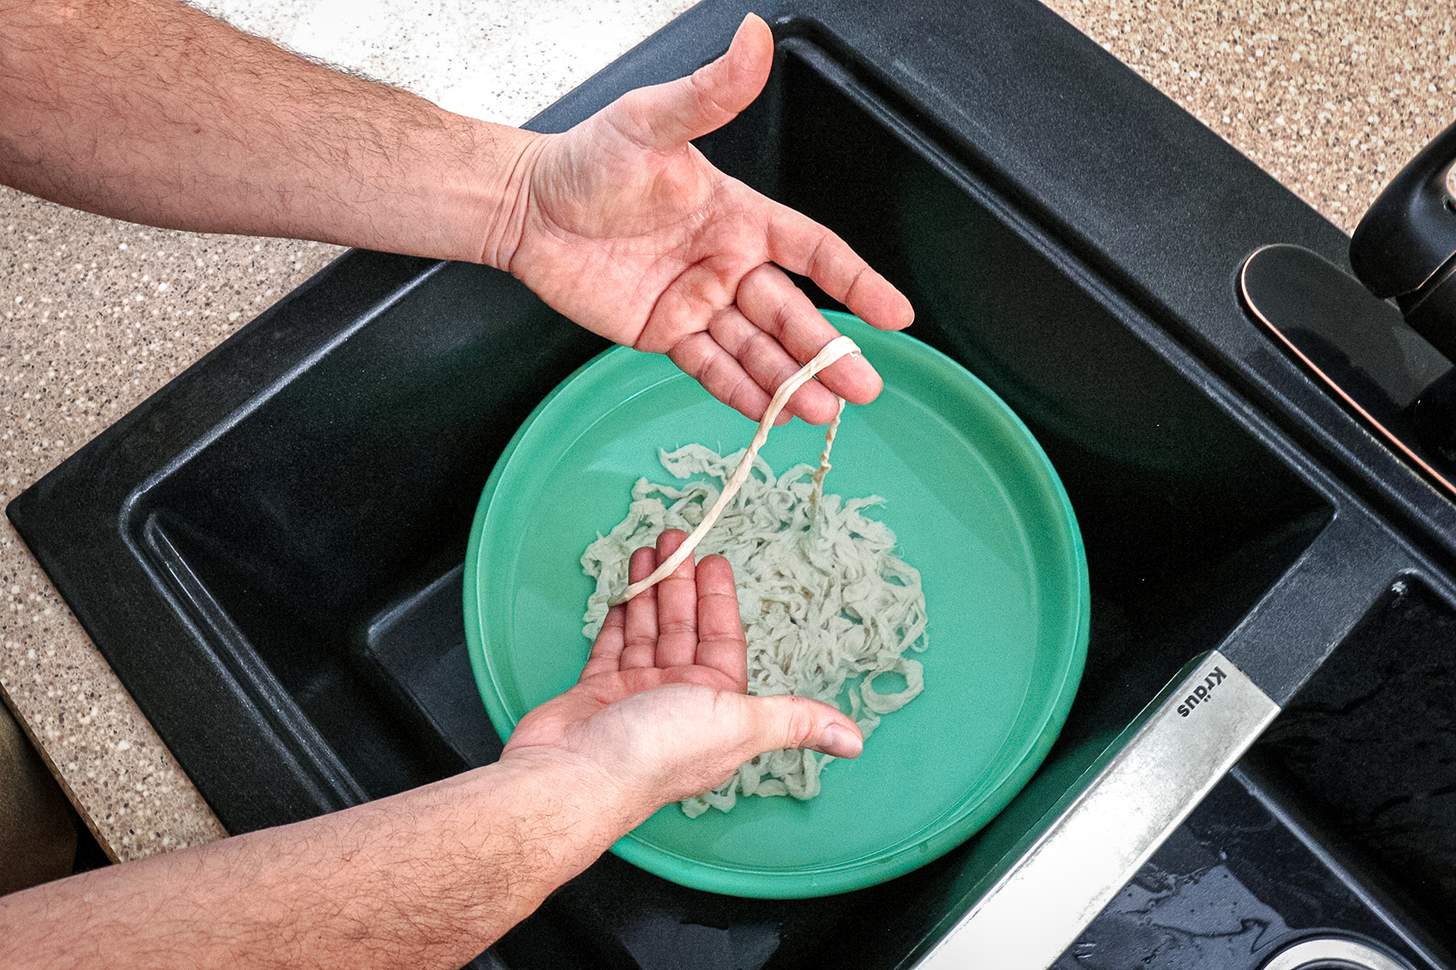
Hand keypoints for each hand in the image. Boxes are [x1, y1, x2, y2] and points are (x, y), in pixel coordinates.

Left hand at [491, 14, 913, 425]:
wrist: (527, 208)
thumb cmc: (589, 159)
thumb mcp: (651, 122)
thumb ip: (709, 94)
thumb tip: (754, 37)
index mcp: (740, 216)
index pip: (813, 251)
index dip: (855, 281)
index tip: (894, 313)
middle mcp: (728, 262)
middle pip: (790, 314)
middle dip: (828, 352)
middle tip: (864, 386)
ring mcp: (698, 302)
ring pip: (756, 349)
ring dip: (790, 381)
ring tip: (824, 414)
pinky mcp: (665, 333)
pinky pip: (709, 367)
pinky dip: (739, 392)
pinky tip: (771, 415)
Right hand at [501, 530, 862, 818]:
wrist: (575, 777)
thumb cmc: (657, 750)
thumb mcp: (739, 725)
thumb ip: (793, 721)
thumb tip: (855, 742)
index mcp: (717, 706)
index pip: (724, 640)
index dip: (720, 599)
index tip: (714, 558)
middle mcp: (677, 701)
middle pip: (684, 629)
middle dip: (681, 583)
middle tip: (677, 537)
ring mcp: (633, 696)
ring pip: (647, 632)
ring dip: (650, 591)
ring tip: (649, 549)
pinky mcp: (595, 693)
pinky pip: (611, 645)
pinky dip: (618, 617)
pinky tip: (624, 591)